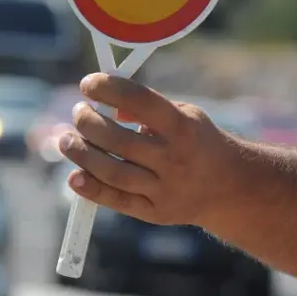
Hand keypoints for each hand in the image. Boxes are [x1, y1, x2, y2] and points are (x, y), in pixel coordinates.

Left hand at [58, 73, 243, 226]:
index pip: (139, 100)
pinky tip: (74, 176)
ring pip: (113, 172)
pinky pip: (118, 200)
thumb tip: (109, 106)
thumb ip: (147, 107)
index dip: (108, 89)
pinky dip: (91, 189)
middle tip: (77, 113)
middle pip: (118, 140)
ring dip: (81, 154)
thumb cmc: (196, 141)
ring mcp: (165, 188)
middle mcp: (174, 158)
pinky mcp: (156, 211)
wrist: (231, 188)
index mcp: (182, 126)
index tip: (87, 84)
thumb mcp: (184, 115)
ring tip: (65, 140)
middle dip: (88, 123)